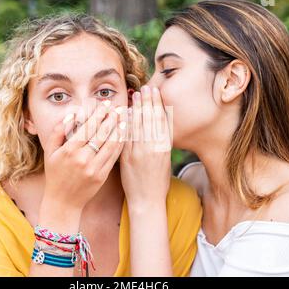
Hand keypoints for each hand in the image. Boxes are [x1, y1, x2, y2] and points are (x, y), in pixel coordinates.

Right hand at [42, 101, 127, 211]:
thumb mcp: (50, 152)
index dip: (98, 114)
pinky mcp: (102, 176)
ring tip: (124, 118)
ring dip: (119, 129)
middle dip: (111, 118)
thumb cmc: (55, 174)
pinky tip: (124, 134)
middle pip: (101, 133)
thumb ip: (58, 131)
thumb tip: (71, 115)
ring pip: (111, 144)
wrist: (63, 201)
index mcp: (69, 150)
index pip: (88, 127)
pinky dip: (120, 144)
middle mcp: (82, 158)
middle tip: (118, 107)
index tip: (105, 105)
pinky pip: (113, 156)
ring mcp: (94, 168)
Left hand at [120, 85, 171, 209]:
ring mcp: (139, 152)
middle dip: (147, 101)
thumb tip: (160, 122)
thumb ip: (162, 141)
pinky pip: (126, 137)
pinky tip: (124, 113)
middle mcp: (153, 148)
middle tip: (145, 87)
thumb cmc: (158, 181)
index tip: (155, 92)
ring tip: (136, 95)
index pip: (161, 120)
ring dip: (137, 108)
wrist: (147, 201)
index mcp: (164, 148)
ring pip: (138, 125)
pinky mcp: (126, 158)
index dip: (158, 104)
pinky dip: (125, 123)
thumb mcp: (165, 159)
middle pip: (150, 119)